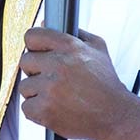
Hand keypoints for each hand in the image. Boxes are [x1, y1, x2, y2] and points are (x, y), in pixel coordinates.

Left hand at [18, 27, 139, 139]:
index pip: (33, 36)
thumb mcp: (98, 49)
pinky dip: (37, 110)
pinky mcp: (44, 110)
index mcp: (70, 47)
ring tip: (56, 95)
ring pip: (25, 86)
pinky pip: (26, 107)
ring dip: (37, 92)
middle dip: (35, 70)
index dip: (33, 44)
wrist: (114, 115)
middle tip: (50, 77)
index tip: (37, 51)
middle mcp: (58, 65)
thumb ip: (74, 33)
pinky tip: (54, 108)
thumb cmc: (106, 84)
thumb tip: (46, 24)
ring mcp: (49, 88)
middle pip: (25, 61)